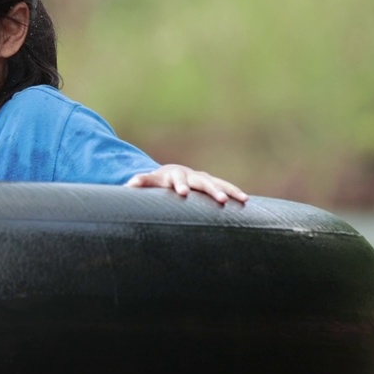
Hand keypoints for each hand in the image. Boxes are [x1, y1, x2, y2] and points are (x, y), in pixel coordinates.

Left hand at [125, 164, 248, 204]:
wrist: (170, 173)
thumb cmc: (157, 182)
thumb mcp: (148, 182)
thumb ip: (140, 182)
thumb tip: (128, 185)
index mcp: (172, 175)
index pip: (176, 179)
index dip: (179, 184)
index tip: (183, 192)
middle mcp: (190, 175)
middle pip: (202, 181)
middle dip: (212, 190)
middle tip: (221, 199)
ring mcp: (202, 178)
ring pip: (218, 183)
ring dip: (229, 191)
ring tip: (242, 199)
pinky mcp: (211, 182)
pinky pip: (225, 186)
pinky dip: (234, 192)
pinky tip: (245, 200)